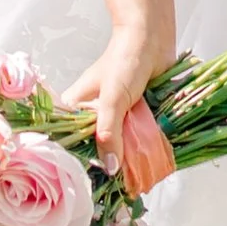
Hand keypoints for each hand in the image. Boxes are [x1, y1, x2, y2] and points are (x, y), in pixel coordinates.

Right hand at [59, 20, 176, 172]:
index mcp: (79, 106)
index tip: (90, 181)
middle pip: (98, 146)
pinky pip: (137, 135)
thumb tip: (110, 167)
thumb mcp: (113, 99)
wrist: (153, 38)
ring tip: (135, 182)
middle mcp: (96, 113)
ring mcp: (118, 115)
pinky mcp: (137, 114)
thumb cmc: (125, 60)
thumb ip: (109, 132)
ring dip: (129, 156)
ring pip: (120, 143)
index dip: (80, 159)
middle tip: (118, 187)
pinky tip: (149, 162)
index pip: (73, 139)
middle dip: (109, 162)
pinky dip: (143, 145)